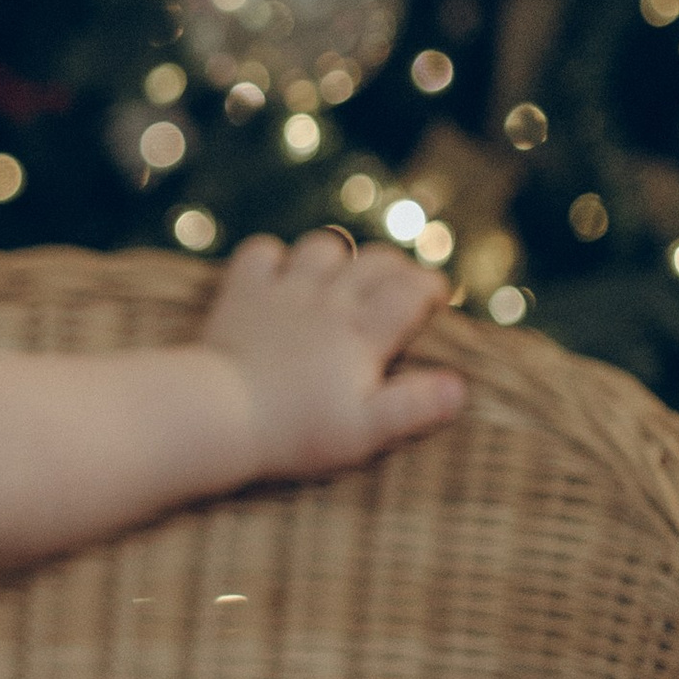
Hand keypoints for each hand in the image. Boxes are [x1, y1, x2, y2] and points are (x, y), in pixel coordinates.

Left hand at [200, 226, 466, 485]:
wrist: (219, 415)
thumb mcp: (364, 431)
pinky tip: (278, 275)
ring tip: (342, 276)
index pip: (410, 292)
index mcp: (362, 334)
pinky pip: (260, 253)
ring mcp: (283, 292)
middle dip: (396, 266)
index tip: (437, 295)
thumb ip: (413, 406)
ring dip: (339, 255)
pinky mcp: (242, 294)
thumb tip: (459, 387)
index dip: (430, 288)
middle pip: (375, 261)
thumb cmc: (296, 432)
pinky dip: (273, 257)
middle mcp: (328, 302)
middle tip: (401, 283)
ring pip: (322, 247)